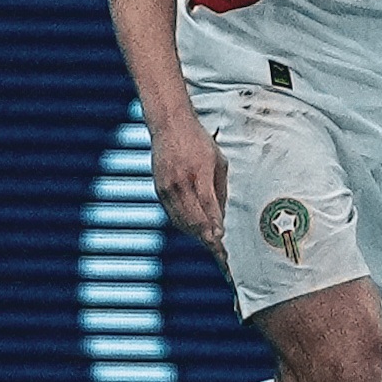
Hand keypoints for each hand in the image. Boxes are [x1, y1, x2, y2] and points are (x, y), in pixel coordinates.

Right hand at [150, 112, 228, 266]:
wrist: (169, 127)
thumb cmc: (198, 142)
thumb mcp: (218, 162)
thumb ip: (219, 189)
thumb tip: (221, 216)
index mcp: (198, 174)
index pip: (208, 208)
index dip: (214, 229)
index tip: (222, 244)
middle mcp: (180, 184)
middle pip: (193, 220)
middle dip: (207, 239)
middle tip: (221, 255)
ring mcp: (166, 189)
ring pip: (181, 221)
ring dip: (196, 236)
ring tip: (211, 247)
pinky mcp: (159, 191)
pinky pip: (173, 215)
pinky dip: (185, 226)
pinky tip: (196, 232)